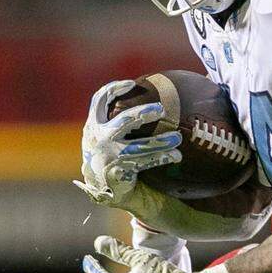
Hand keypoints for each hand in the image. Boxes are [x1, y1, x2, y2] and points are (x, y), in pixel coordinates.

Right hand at [74, 80, 181, 207]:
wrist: (102, 188)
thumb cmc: (110, 156)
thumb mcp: (105, 137)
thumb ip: (117, 122)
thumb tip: (148, 102)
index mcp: (93, 125)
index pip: (99, 100)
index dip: (114, 89)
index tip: (132, 83)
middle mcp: (98, 139)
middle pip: (123, 121)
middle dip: (143, 114)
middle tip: (162, 110)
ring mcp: (108, 156)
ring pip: (138, 146)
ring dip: (161, 142)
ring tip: (178, 138)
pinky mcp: (117, 172)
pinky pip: (144, 163)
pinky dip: (161, 158)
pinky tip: (176, 156)